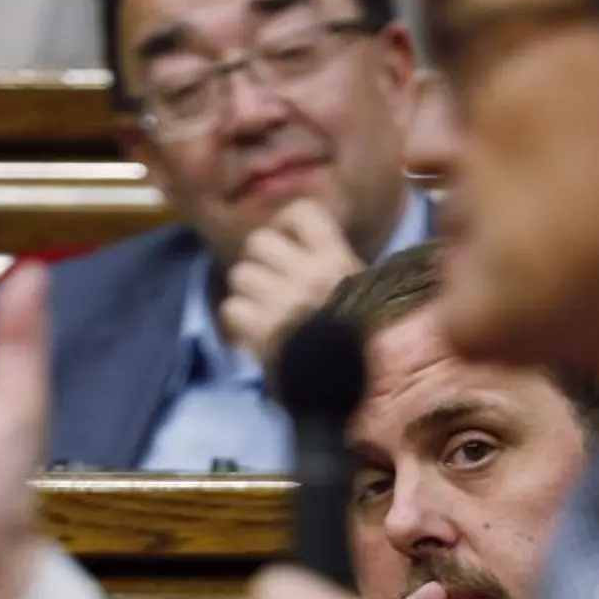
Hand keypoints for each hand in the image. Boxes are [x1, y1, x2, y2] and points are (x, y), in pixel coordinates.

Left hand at [219, 200, 363, 366]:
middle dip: (260, 261)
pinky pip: (232, 308)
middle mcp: (307, 273)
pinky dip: (239, 322)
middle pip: (258, 241)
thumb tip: (304, 250)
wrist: (365, 386)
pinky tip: (254, 333)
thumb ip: (333, 266)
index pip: (301, 212)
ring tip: (263, 310)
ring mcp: (282, 301)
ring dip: (247, 292)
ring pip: (240, 274)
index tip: (289, 242)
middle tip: (270, 282)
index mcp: (336, 260)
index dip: (286, 224)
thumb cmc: (367, 339)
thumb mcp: (364, 291)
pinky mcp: (262, 330)